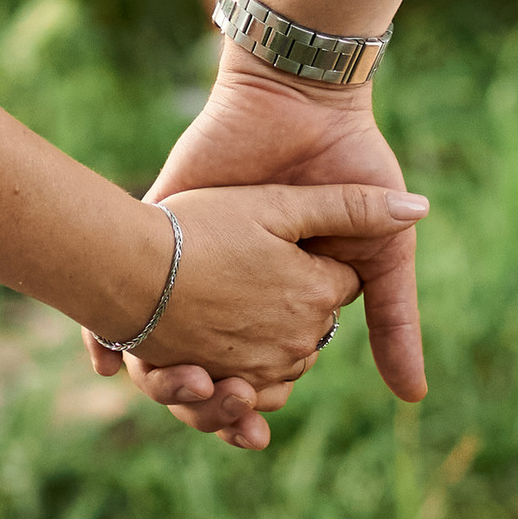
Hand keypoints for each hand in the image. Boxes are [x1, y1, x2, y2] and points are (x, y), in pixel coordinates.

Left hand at [89, 49, 426, 446]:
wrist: (305, 96)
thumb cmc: (351, 166)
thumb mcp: (380, 252)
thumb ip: (394, 321)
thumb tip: (414, 396)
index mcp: (278, 297)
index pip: (257, 371)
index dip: (250, 401)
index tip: (252, 422)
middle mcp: (228, 283)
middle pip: (203, 366)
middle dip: (200, 399)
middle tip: (215, 403)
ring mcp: (191, 253)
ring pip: (156, 341)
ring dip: (156, 378)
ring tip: (174, 386)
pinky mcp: (157, 219)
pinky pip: (117, 278)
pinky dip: (103, 330)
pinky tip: (103, 360)